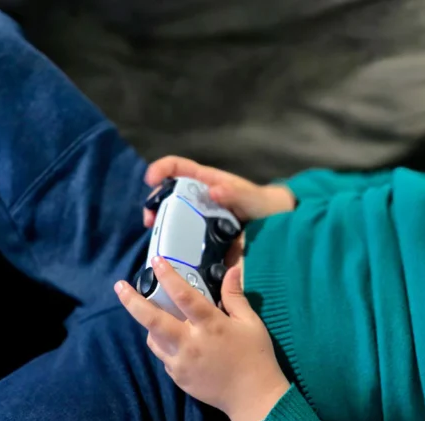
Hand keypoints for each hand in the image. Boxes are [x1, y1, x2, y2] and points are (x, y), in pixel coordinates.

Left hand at [114, 257, 290, 420]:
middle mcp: (190, 343)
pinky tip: (173, 339)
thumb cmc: (256, 356)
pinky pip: (163, 355)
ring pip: (153, 338)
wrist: (252, 397)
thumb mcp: (251, 323)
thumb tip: (232, 270)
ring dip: (149, 324)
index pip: (184, 296)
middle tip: (119, 286)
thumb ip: (235, 296)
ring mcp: (180, 362)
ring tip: (152, 313)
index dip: (168, 276)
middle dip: (133, 302)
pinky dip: (163, 343)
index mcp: (211, 326)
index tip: (157, 261)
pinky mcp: (177, 376)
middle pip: (153, 320)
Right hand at [142, 156, 296, 227]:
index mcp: (207, 180)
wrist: (275, 223)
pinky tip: (171, 250)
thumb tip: (213, 191)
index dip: (161, 169)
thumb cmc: (263, 203)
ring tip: (156, 235)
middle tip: (149, 220)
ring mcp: (200, 214)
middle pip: (168, 192)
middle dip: (154, 202)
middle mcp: (199, 195)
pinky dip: (174, 239)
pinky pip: (184, 233)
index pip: (178, 167)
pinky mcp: (203, 231)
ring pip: (173, 214)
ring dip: (160, 223)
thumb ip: (236, 193)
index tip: (151, 180)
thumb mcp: (251, 197)